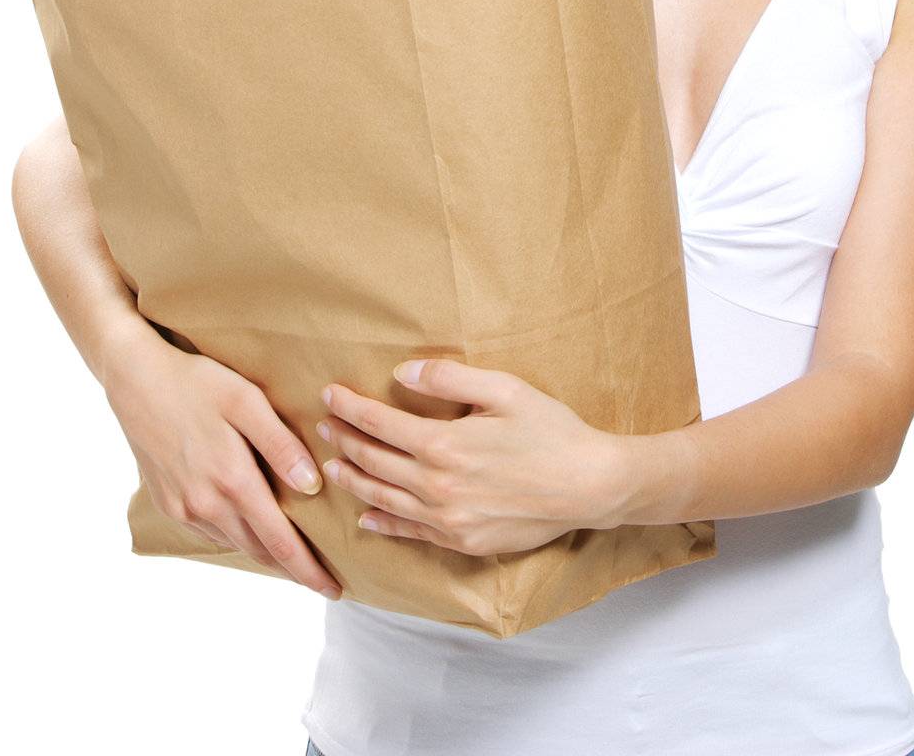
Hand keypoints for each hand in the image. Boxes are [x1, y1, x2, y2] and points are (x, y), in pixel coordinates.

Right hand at [103, 330, 343, 599]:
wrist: (135, 379)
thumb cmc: (197, 382)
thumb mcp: (246, 401)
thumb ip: (280, 445)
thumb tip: (312, 486)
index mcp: (232, 481)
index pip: (280, 542)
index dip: (308, 570)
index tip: (335, 590)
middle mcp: (206, 505)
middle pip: (259, 550)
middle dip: (292, 567)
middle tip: (322, 575)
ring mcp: (183, 508)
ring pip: (235, 542)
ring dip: (264, 549)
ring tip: (292, 550)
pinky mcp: (168, 504)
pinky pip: (212, 530)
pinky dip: (237, 534)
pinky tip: (250, 523)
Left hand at [317, 359, 625, 555]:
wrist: (590, 486)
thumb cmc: (551, 430)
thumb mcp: (504, 389)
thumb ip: (449, 378)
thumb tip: (402, 372)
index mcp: (444, 444)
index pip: (379, 423)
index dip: (349, 407)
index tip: (328, 394)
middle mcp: (437, 486)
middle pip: (374, 461)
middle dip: (344, 440)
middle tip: (323, 426)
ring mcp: (448, 520)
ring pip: (384, 500)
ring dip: (354, 480)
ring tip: (332, 466)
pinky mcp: (462, 542)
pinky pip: (410, 534)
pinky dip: (383, 525)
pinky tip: (366, 519)